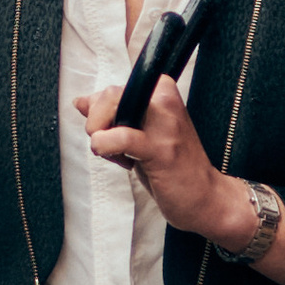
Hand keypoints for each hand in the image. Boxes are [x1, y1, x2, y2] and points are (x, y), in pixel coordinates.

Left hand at [81, 75, 270, 254]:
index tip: (113, 133)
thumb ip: (111, 114)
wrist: (204, 197)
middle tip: (107, 143)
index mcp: (162, 92)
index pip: (114, 88)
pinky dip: (106, 147)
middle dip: (96, 121)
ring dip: (100, 135)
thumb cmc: (171, 167)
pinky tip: (121, 161)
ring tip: (117, 155)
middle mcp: (165, 101)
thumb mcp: (138, 133)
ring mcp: (164, 123)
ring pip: (113, 105)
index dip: (101, 112)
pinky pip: (121, 137)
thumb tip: (80, 101)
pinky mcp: (160, 148)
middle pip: (110, 93)